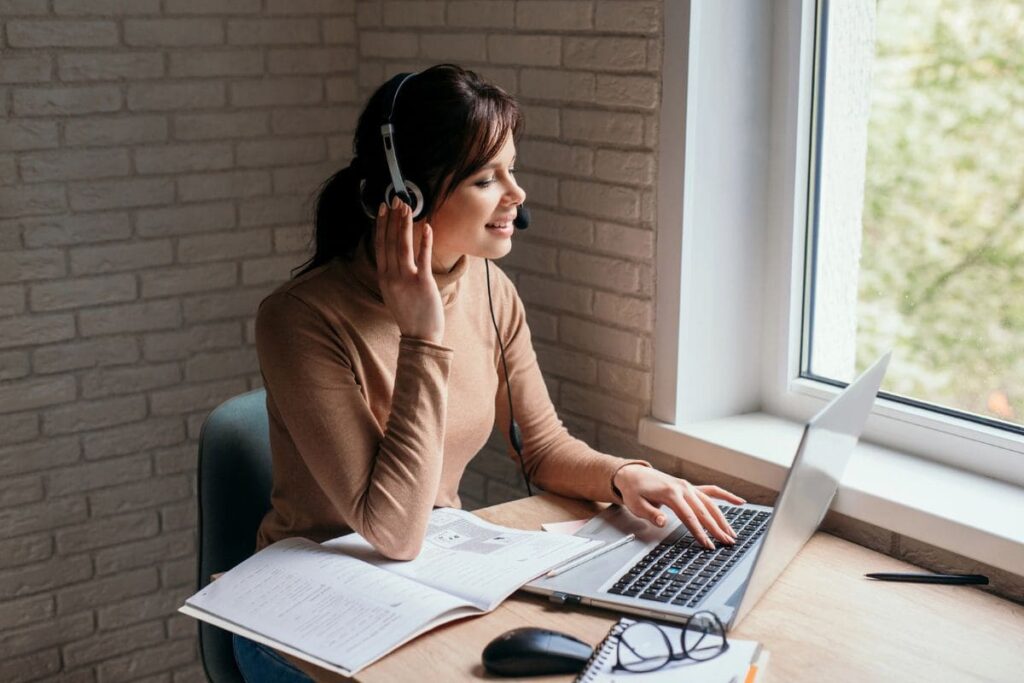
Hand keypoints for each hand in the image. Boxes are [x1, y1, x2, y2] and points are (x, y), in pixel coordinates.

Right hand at [374, 196, 444, 344]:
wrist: (419, 338)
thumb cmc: (410, 315)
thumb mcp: (394, 293)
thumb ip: (393, 275)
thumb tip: (394, 258)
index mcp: (384, 278)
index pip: (380, 246)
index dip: (381, 225)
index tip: (383, 209)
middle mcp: (391, 277)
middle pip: (390, 242)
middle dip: (393, 219)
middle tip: (396, 200)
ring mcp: (406, 280)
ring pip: (403, 246)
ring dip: (404, 225)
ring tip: (407, 207)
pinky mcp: (422, 283)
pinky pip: (422, 258)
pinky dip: (424, 242)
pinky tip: (427, 227)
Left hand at [613, 465, 745, 549]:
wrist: (634, 474)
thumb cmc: (634, 490)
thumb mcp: (636, 504)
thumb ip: (651, 513)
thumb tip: (663, 521)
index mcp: (671, 493)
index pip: (689, 516)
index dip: (699, 532)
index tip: (707, 544)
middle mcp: (683, 488)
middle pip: (704, 511)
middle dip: (716, 528)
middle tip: (726, 542)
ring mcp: (688, 487)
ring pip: (710, 504)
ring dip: (723, 519)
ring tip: (732, 533)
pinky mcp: (690, 487)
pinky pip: (711, 491)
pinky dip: (726, 496)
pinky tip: (739, 502)